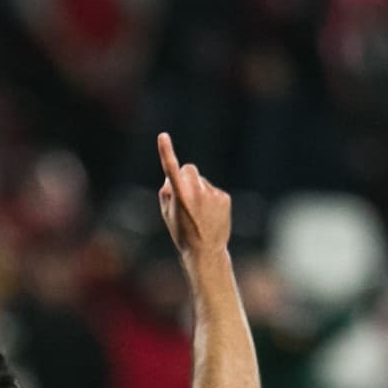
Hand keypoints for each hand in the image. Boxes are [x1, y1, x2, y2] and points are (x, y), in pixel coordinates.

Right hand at [157, 131, 231, 263]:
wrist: (205, 251)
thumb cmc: (182, 233)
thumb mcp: (167, 214)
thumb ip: (167, 191)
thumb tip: (173, 177)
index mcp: (179, 197)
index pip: (171, 169)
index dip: (166, 152)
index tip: (163, 136)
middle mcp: (196, 192)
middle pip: (189, 168)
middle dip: (186, 177)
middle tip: (185, 197)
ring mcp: (212, 194)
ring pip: (201, 181)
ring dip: (199, 190)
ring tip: (199, 212)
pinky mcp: (224, 197)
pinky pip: (213, 190)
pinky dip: (210, 199)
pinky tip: (210, 215)